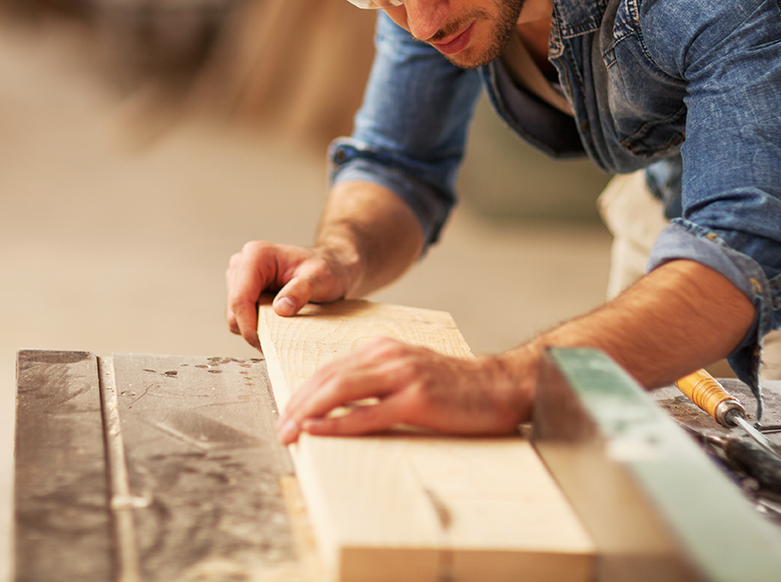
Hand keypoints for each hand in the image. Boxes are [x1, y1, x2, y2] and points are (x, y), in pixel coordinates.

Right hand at [225, 241, 351, 348]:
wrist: (331, 267)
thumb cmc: (327, 269)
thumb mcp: (321, 279)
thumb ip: (301, 291)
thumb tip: (281, 309)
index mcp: (257, 255)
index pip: (241, 298)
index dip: (249, 325)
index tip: (266, 344)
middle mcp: (243, 263)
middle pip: (234, 309)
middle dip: (253, 328)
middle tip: (280, 340)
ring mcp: (240, 277)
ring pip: (234, 315)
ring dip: (254, 328)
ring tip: (281, 330)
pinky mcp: (243, 290)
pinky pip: (240, 317)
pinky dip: (255, 325)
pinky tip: (275, 323)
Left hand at [275, 338, 535, 443]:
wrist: (501, 386)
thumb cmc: (457, 388)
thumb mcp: (411, 373)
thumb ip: (378, 381)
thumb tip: (341, 406)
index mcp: (384, 348)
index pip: (330, 368)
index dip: (303, 392)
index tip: (286, 412)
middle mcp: (389, 356)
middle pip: (328, 377)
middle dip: (297, 403)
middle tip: (279, 427)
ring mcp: (403, 376)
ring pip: (340, 390)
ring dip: (307, 413)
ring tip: (289, 431)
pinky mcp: (416, 400)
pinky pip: (367, 413)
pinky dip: (338, 422)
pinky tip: (319, 430)